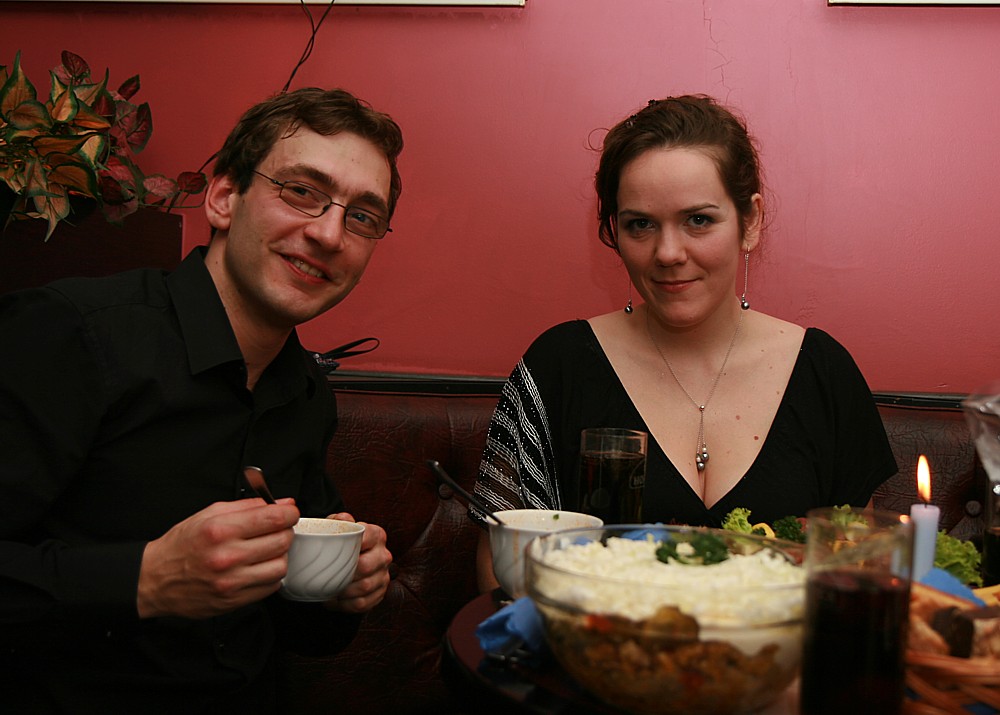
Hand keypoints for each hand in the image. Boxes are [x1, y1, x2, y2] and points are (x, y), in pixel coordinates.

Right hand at [137, 498, 298, 618]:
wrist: (155, 579)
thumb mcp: (209, 514)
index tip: (290, 513)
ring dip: (279, 556)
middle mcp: (227, 556)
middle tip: (275, 530)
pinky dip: (270, 575)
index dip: (289, 513)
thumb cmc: (183, 544)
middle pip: (281, 541)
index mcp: (220, 530)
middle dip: (284, 532)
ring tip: (265, 551)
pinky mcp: (234, 601)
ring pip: (280, 566)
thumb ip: (248, 506)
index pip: (273, 518)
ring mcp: (231, 582)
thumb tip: (282, 504)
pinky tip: (256, 568)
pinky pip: (270, 586)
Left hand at [323, 512, 391, 612]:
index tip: (335, 550)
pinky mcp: (380, 593)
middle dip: (344, 573)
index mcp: (377, 535)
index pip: (367, 537)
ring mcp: (384, 575)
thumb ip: (339, 520)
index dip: (351, 544)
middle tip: (327, 575)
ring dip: (343, 591)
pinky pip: (364, 603)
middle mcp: (384, 555)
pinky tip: (335, 599)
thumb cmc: (342, 543)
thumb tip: (341, 519)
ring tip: (328, 589)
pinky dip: (346, 604)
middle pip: (365, 566)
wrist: (350, 561)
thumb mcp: (339, 527)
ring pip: (365, 587)